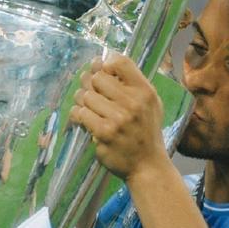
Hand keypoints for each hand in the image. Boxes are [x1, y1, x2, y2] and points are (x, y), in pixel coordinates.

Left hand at [70, 53, 168, 179]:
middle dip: (91, 84)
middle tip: (93, 93)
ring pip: (85, 95)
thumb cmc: (145, 132)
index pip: (120, 62)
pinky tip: (86, 120)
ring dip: (83, 102)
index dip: (106, 63)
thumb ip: (130, 83)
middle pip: (97, 77)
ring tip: (90, 109)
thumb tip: (99, 62)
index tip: (103, 72)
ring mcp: (118, 119)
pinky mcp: (103, 133)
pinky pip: (80, 113)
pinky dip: (79, 116)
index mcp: (145, 92)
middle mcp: (133, 103)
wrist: (147, 165)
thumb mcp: (150, 104)